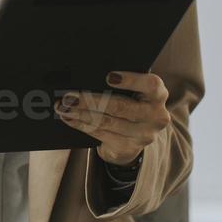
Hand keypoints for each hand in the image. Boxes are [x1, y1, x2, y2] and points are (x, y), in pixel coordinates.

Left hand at [55, 71, 169, 165]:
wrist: (135, 136)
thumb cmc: (131, 103)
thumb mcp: (134, 92)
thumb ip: (121, 83)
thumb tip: (87, 74)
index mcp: (158, 95)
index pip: (151, 85)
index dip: (131, 80)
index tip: (109, 77)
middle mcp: (155, 116)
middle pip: (121, 106)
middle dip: (91, 100)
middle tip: (69, 96)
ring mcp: (143, 134)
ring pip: (107, 121)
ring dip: (81, 113)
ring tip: (63, 106)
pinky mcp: (128, 147)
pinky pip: (100, 133)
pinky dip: (81, 124)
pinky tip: (68, 118)